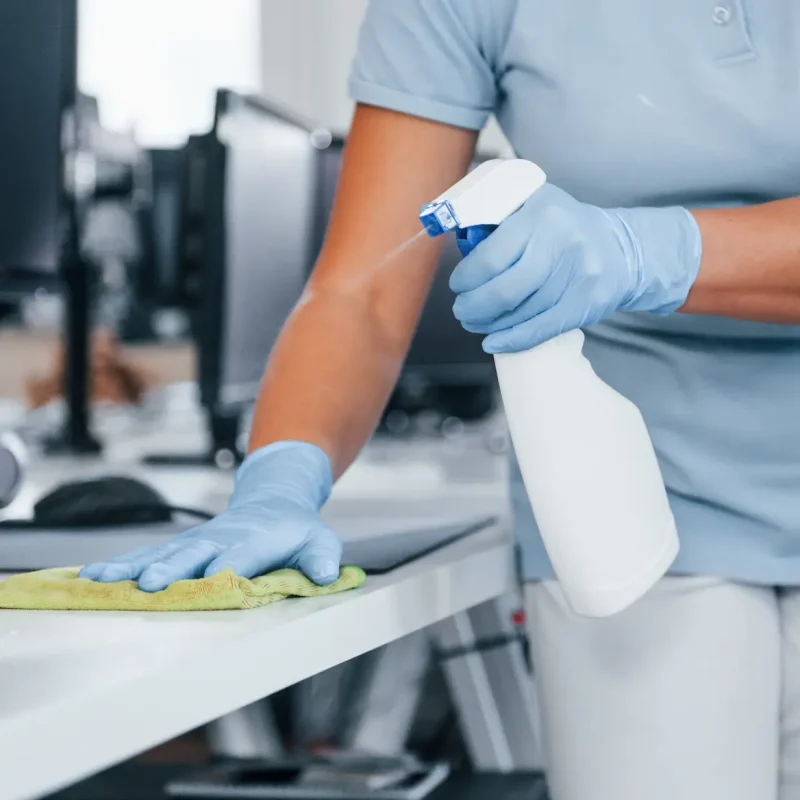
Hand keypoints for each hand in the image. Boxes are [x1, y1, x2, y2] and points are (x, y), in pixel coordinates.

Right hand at [79, 442, 341, 591]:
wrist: (273, 500)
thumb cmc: (296, 530)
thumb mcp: (320, 540)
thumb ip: (323, 557)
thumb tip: (327, 574)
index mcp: (256, 540)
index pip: (241, 556)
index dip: (228, 569)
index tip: (211, 582)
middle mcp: (221, 539)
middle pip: (193, 554)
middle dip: (172, 568)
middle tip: (151, 583)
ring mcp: (197, 542)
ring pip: (160, 553)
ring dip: (132, 567)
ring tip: (102, 580)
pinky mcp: (180, 547)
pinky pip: (147, 554)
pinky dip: (120, 565)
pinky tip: (90, 577)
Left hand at [449, 183, 701, 353]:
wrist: (624, 248)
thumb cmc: (564, 229)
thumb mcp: (533, 207)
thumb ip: (498, 220)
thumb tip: (459, 247)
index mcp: (540, 212)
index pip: (490, 257)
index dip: (466, 279)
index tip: (457, 286)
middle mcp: (562, 240)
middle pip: (504, 290)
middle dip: (473, 306)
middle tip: (462, 310)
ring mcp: (579, 273)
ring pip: (521, 312)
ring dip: (490, 324)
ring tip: (476, 322)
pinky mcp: (588, 302)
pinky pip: (542, 328)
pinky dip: (513, 339)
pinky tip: (494, 341)